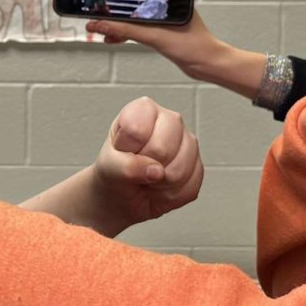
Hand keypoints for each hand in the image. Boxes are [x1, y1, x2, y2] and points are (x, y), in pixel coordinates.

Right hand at [85, 0, 220, 70]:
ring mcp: (163, 11)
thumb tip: (99, 24)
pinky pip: (136, 21)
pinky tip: (111, 35)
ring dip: (119, 10)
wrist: (207, 64)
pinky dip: (123, 27)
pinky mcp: (160, 26)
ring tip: (102, 14)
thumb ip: (125, 30)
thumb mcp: (155, 36)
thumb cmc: (195, 45)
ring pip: (136, 3)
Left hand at [90, 96, 203, 231]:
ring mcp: (188, 143)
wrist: (125, 195)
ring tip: (149, 178)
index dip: (128, 149)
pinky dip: (170, 195)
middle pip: (163, 149)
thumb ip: (125, 166)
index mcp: (144, 109)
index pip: (137, 129)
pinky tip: (161, 187)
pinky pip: (189, 187)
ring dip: (158, 185)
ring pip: (179, 171)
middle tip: (137, 168)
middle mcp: (171, 120)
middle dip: (145, 168)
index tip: (122, 152)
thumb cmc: (115, 170)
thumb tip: (156, 171)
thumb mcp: (108, 167)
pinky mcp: (198, 167)